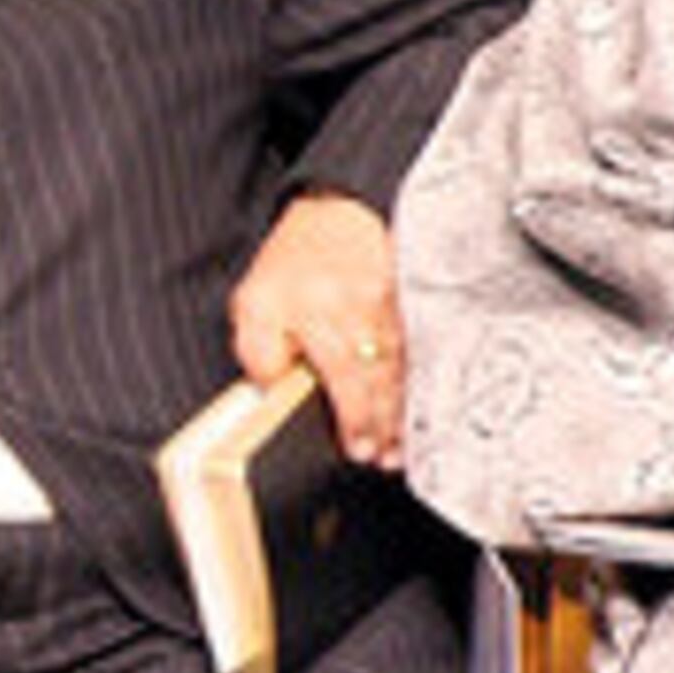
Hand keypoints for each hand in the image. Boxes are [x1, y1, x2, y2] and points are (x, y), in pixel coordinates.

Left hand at [227, 190, 403, 466]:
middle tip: (382, 458)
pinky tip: (420, 408)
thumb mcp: (252, 304)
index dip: (352, 418)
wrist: (337, 214)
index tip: (357, 449)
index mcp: (313, 311)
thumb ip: (257, 349)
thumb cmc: (291, 266)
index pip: (341, 375)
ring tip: (401, 447)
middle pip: (377, 378)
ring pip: (403, 368)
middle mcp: (356, 307)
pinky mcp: (413, 299)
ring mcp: (390, 303)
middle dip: (382, 425)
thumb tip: (271, 389)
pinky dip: (420, 381)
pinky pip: (421, 348)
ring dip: (404, 411)